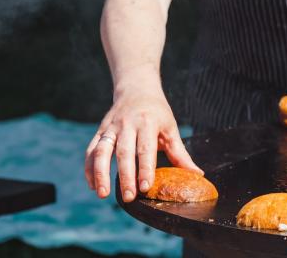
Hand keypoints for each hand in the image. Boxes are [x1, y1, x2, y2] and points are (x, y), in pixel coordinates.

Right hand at [84, 87, 202, 201]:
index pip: (146, 148)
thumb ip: (180, 153)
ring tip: (103, 194)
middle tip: (129, 197)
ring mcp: (111, 128)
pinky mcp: (100, 131)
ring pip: (101, 151)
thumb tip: (197, 175)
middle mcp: (127, 125)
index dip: (145, 168)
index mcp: (148, 123)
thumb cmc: (157, 112)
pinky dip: (89, 168)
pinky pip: (91, 151)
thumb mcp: (170, 128)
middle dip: (125, 176)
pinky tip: (92, 185)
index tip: (146, 187)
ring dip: (100, 173)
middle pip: (124, 152)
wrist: (137, 88)